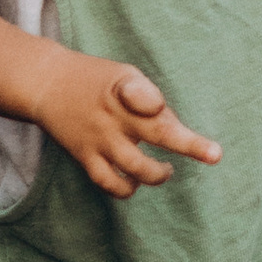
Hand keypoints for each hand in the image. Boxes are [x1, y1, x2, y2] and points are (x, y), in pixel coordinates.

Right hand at [44, 53, 221, 198]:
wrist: (46, 84)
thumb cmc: (95, 79)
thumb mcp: (122, 73)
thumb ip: (149, 97)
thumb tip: (172, 125)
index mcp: (124, 87)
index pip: (144, 94)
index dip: (152, 100)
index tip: (164, 107)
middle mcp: (114, 115)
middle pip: (156, 130)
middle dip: (188, 144)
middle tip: (214, 154)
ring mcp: (99, 138)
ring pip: (135, 166)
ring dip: (157, 174)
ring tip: (166, 171)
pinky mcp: (85, 156)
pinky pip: (108, 182)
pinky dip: (125, 188)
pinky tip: (135, 183)